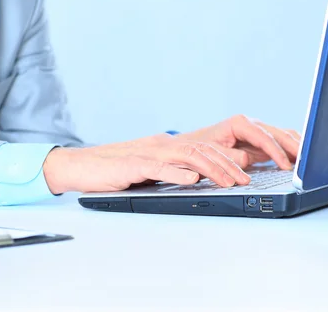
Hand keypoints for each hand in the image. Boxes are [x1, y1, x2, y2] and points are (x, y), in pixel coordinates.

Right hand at [42, 134, 251, 193]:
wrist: (81, 166)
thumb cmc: (116, 172)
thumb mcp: (151, 172)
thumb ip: (172, 172)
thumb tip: (197, 177)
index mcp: (167, 147)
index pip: (204, 150)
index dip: (227, 161)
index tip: (244, 175)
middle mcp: (162, 146)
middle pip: (202, 150)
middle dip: (227, 166)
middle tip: (245, 181)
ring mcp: (148, 153)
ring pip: (187, 155)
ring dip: (211, 169)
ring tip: (228, 182)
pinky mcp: (132, 164)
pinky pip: (159, 167)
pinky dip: (177, 172)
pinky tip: (192, 179)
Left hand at [177, 115, 300, 169]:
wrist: (194, 145)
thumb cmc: (201, 147)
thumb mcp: (212, 153)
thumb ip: (229, 156)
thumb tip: (248, 159)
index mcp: (239, 123)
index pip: (263, 136)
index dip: (276, 151)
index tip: (286, 165)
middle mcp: (251, 124)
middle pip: (278, 133)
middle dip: (293, 147)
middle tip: (306, 162)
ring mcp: (257, 132)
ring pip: (283, 136)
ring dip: (296, 147)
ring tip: (310, 159)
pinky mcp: (261, 142)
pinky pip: (281, 143)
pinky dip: (292, 149)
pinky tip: (302, 157)